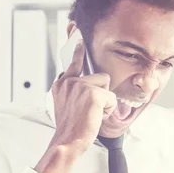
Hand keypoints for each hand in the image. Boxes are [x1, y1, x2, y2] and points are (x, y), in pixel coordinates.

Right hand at [34, 39, 116, 172]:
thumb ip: (75, 90)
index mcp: (62, 83)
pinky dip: (108, 110)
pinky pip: (111, 99)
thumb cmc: (71, 126)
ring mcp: (80, 86)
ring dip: (105, 102)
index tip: (77, 31)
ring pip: (107, 87)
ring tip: (92, 114)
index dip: (77, 48)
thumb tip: (91, 83)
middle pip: (100, 77)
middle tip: (89, 110)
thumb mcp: (68, 104)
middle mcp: (69, 81)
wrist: (68, 141)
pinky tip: (95, 117)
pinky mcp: (92, 94)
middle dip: (101, 94)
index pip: (73, 60)